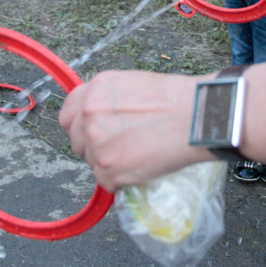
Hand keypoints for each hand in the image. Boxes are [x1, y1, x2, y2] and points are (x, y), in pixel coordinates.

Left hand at [58, 70, 208, 191]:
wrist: (197, 117)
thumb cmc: (176, 99)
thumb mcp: (134, 84)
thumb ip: (110, 100)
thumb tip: (102, 117)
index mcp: (96, 90)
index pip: (68, 115)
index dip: (80, 126)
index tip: (90, 133)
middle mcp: (90, 114)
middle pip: (77, 142)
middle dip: (94, 147)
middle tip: (121, 147)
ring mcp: (98, 143)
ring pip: (93, 163)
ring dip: (111, 164)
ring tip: (140, 154)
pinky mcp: (109, 170)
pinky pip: (108, 183)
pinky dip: (123, 181)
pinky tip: (143, 166)